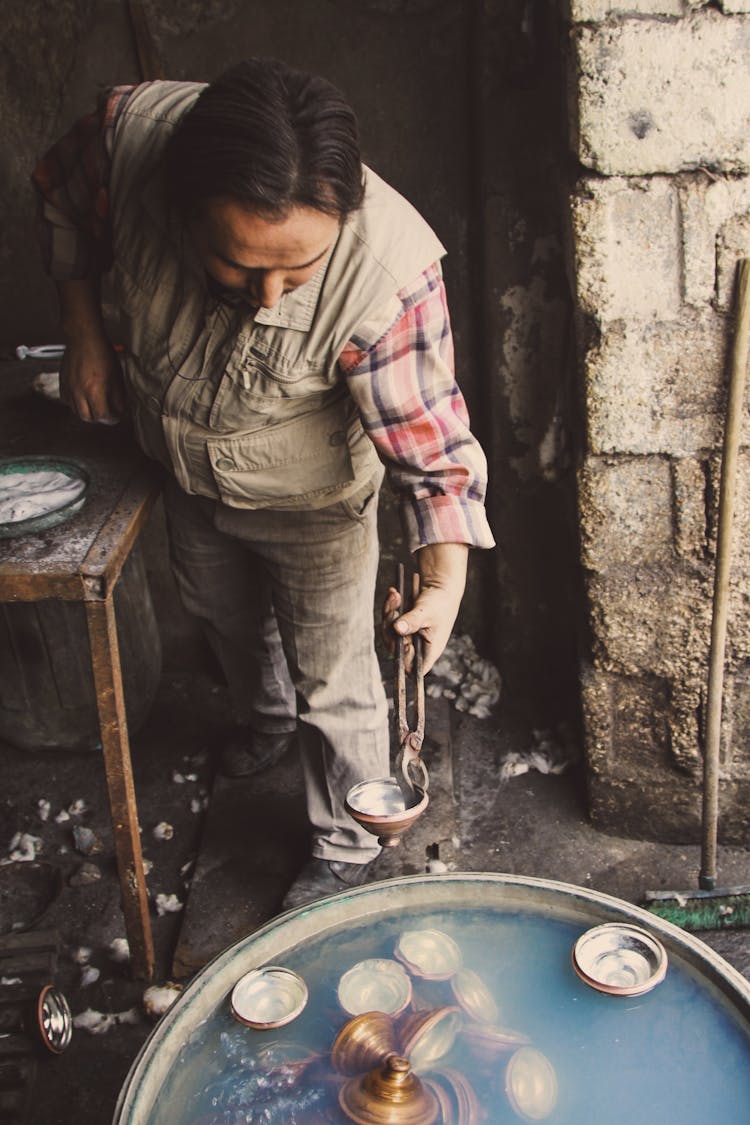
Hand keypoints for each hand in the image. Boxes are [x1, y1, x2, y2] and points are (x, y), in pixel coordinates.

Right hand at [60, 332, 124, 423]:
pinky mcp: (62, 382)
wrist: (83, 337)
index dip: (111, 419)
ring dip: (86, 412)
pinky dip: (75, 403)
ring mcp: (69, 387)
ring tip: (95, 405)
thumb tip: (120, 409)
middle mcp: (79, 392)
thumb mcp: (116, 375)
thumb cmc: (101, 352)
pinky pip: (66, 400)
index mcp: (95, 391)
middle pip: (87, 417)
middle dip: (98, 418)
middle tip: (106, 413)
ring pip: (75, 410)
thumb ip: (118, 396)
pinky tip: (82, 398)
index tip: (116, 416)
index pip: (102, 416)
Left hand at [383, 543, 468, 673]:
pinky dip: (390, 606)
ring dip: (388, 613)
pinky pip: (390, 619)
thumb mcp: (427, 611)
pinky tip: (393, 593)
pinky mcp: (403, 623)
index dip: (404, 659)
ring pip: (390, 631)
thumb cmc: (440, 601)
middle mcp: (418, 644)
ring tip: (395, 596)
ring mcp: (410, 634)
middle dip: (390, 629)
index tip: (403, 642)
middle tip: (392, 611)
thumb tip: (397, 629)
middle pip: (396, 647)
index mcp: (429, 649)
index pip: (413, 667)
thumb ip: (413, 621)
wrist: (441, 585)